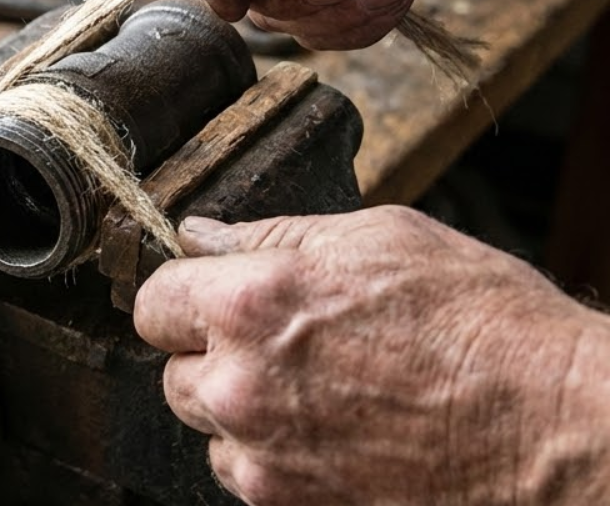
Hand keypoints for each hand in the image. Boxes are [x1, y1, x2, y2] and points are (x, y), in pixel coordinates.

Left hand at [134, 205, 609, 504]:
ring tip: (318, 389)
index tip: (204, 294)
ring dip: (241, 409)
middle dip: (211, 352)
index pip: (155, 300)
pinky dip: (272, 456)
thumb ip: (271, 236)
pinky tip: (333, 431)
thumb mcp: (378, 238)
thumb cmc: (482, 326)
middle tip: (279, 342)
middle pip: (174, 370)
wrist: (554, 429)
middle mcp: (241, 386)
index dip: (181, 293)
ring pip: (210, 427)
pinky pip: (248, 474)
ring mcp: (263, 457)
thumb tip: (205, 235)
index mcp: (251, 304)